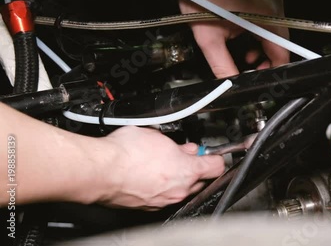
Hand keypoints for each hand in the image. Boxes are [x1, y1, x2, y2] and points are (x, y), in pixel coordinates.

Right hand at [99, 126, 223, 209]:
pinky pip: (164, 197)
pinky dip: (161, 188)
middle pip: (201, 180)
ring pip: (182, 190)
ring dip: (178, 179)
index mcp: (187, 171)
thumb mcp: (158, 136)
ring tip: (162, 164)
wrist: (100, 171)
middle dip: (195, 168)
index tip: (211, 154)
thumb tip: (184, 148)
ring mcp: (164, 202)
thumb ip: (178, 145)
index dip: (215, 157)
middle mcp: (179, 190)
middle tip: (183, 155)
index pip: (217, 166)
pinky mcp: (149, 207)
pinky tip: (149, 176)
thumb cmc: (126, 153)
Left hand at [169, 0, 289, 77]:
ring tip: (243, 56)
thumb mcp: (209, 38)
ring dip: (260, 49)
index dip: (272, 70)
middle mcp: (274, 7)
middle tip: (249, 70)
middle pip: (280, 44)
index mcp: (268, 17)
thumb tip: (230, 83)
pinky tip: (242, 40)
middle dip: (265, 61)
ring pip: (273, 34)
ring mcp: (269, 0)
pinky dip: (257, 35)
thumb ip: (222, 65)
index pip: (282, 53)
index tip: (259, 78)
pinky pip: (267, 23)